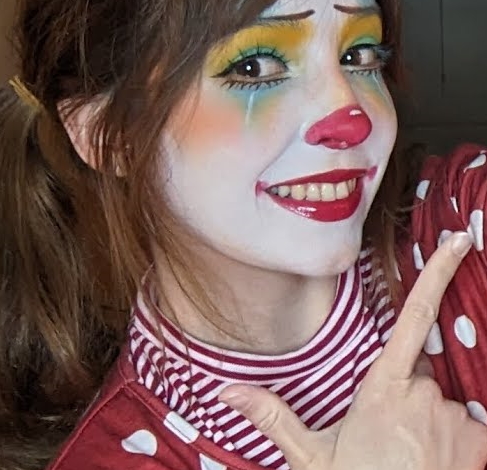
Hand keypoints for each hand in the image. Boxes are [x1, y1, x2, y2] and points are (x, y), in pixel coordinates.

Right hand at [220, 232, 486, 469]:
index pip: (415, 316)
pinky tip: (432, 461)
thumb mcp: (312, 456)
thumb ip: (274, 417)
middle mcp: (426, 395)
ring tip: (407, 456)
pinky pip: (467, 425)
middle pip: (418, 374)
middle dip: (405, 396)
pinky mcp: (481, 442)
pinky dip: (451, 438)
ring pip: (441, 402)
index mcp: (384, 387)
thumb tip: (228, 390)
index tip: (460, 240)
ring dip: (427, 420)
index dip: (438, 272)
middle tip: (387, 437)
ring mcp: (458, 420)